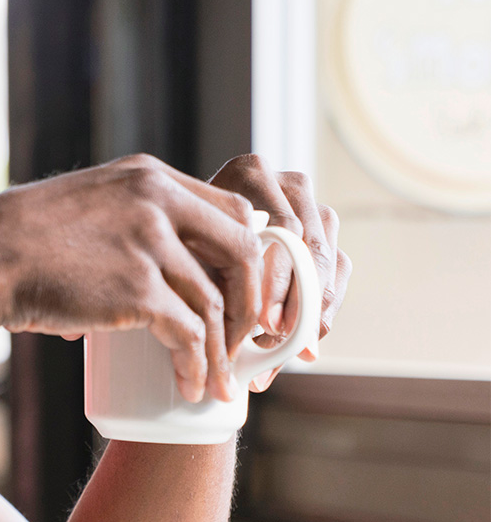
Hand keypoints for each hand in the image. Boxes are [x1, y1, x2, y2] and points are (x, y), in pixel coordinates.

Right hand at [0, 154, 263, 402]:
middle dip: (251, 302)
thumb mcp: (83, 207)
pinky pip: (188, 334)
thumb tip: (145, 264)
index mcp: (148, 176)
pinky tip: (191, 384)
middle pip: (241, 250)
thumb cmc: (17, 242)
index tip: (239, 293)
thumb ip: (122, 219)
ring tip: (216, 382)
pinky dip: (195, 365)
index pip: (231, 209)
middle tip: (242, 341)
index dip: (245, 257)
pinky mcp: (137, 290)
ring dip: (221, 350)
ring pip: (215, 301)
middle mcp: (157, 200)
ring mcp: (149, 244)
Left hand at [208, 155, 352, 391]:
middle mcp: (289, 184)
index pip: (283, 229)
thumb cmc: (184, 238)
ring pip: (329, 261)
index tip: (266, 322)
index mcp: (252, 174)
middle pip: (311, 246)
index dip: (279, 280)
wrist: (195, 221)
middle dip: (299, 300)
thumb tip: (238, 328)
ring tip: (294, 347)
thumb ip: (212, 273)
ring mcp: (313, 205)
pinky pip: (338, 270)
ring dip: (314, 309)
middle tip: (281, 337)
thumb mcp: (190, 248)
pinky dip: (323, 308)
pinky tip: (306, 339)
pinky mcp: (326, 232)